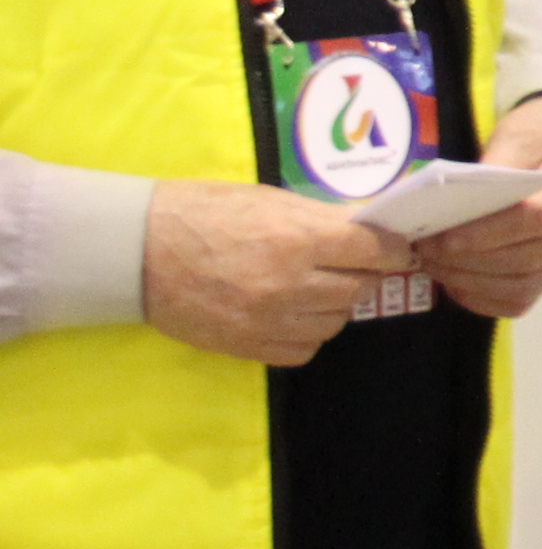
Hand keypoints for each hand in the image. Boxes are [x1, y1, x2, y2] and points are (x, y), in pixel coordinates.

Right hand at [141, 180, 411, 364]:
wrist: (138, 251)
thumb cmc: (206, 212)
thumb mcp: (271, 200)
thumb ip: (323, 219)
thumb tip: (371, 228)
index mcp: (299, 239)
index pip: (376, 251)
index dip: (393, 248)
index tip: (395, 247)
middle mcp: (290, 284)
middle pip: (361, 288)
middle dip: (365, 274)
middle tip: (352, 263)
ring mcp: (269, 321)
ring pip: (336, 320)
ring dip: (336, 303)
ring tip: (316, 284)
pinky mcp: (247, 346)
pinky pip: (304, 348)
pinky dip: (308, 331)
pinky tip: (294, 311)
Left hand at [426, 96, 541, 320]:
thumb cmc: (539, 138)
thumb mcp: (519, 137)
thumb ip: (497, 165)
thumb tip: (459, 199)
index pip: (539, 219)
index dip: (491, 232)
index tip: (447, 236)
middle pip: (528, 258)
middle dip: (472, 260)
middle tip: (426, 249)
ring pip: (522, 287)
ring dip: (472, 281)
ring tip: (433, 264)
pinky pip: (517, 301)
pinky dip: (481, 299)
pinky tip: (454, 280)